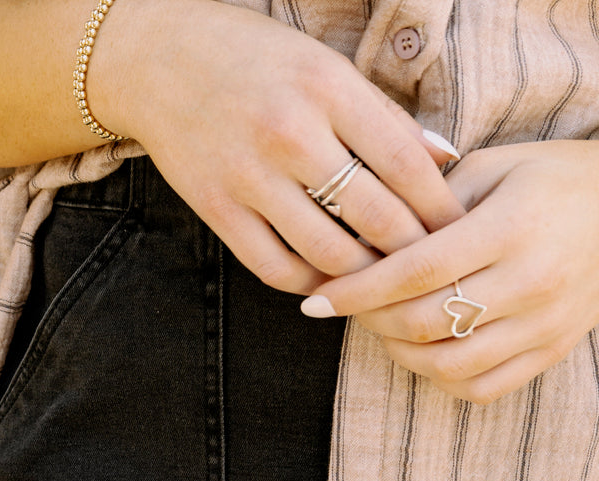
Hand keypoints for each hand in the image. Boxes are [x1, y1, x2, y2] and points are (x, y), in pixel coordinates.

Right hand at [92, 0, 463, 293]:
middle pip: (375, 217)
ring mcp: (248, 175)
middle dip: (413, 253)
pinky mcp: (216, 208)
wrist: (156, 60)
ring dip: (364, 278)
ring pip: (328, 253)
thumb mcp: (324, 67)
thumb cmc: (254, 60)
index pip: (406, 164)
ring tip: (384, 284)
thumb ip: (382, 115)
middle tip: (433, 273)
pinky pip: (274, 268)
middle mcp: (290, 133)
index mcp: (327, 88)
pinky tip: (328, 282)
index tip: (461, 234)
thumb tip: (446, 160)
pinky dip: (309, 283)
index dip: (441, 209)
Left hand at [301, 140, 598, 403]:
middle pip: (425, 321)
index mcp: (512, 227)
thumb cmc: (549, 178)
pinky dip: (440, 376)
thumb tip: (362, 237)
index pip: (416, 271)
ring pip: (448, 363)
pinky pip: (482, 386)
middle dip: (369, 320)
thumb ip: (431, 201)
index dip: (356, 290)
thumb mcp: (494, 167)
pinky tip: (423, 351)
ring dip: (399, 351)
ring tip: (381, 326)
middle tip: (345, 307)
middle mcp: (532, 280)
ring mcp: (545, 323)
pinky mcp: (551, 350)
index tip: (314, 299)